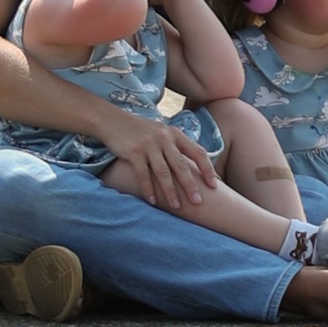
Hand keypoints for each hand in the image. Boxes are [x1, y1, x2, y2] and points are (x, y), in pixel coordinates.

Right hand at [100, 109, 218, 208]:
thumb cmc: (141, 131)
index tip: (215, 185)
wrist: (112, 120)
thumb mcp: (162, 133)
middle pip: (181, 164)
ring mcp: (149, 144)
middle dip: (191, 185)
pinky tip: (153, 201)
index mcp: (175, 133)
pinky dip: (148, 189)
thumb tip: (194, 167)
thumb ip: (176, 146)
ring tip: (177, 206)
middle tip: (198, 202)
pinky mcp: (133, 152)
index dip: (207, 168)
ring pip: (163, 172)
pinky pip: (143, 174)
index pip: (197, 151)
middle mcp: (164, 138)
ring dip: (171, 191)